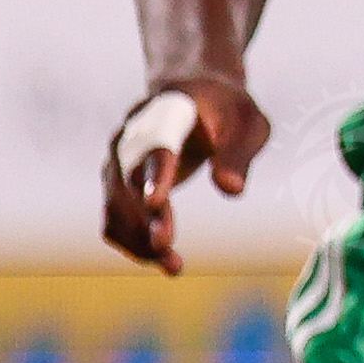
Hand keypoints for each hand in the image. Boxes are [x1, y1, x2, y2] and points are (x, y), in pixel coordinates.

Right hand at [98, 76, 271, 275]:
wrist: (196, 98)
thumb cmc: (228, 112)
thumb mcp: (249, 124)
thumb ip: (239, 153)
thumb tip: (232, 190)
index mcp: (166, 110)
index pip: (158, 143)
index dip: (156, 173)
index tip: (156, 202)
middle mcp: (131, 135)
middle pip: (131, 177)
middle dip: (146, 214)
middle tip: (164, 243)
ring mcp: (118, 160)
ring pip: (117, 205)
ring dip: (140, 237)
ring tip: (174, 265)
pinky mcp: (116, 184)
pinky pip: (114, 219)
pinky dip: (133, 244)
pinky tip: (165, 262)